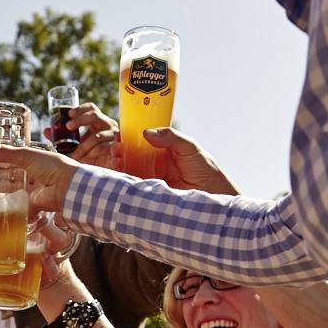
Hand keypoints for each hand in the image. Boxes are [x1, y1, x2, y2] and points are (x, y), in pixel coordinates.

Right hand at [0, 145, 78, 213]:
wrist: (67, 187)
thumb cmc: (51, 166)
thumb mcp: (24, 155)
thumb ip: (1, 153)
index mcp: (32, 159)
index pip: (10, 158)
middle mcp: (32, 174)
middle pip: (9, 175)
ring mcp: (32, 190)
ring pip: (11, 190)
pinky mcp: (32, 205)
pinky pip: (17, 207)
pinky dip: (8, 207)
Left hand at [67, 103, 117, 167]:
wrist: (105, 170)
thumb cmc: (90, 153)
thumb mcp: (75, 144)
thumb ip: (62, 137)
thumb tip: (47, 130)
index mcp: (98, 121)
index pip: (91, 108)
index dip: (81, 109)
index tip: (69, 114)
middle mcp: (107, 125)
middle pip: (95, 116)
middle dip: (80, 120)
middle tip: (68, 126)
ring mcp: (114, 136)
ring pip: (97, 136)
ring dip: (83, 146)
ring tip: (75, 155)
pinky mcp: (117, 147)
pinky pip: (104, 148)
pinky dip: (93, 154)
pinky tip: (87, 159)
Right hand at [109, 126, 239, 194]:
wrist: (212, 195)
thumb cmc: (205, 170)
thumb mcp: (190, 147)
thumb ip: (170, 137)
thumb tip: (146, 132)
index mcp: (166, 151)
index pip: (144, 141)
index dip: (131, 137)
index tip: (122, 133)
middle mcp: (157, 164)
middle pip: (134, 155)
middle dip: (122, 150)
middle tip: (116, 147)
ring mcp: (153, 178)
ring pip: (131, 169)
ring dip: (120, 163)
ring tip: (115, 158)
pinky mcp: (151, 192)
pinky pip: (134, 185)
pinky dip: (124, 179)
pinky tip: (118, 173)